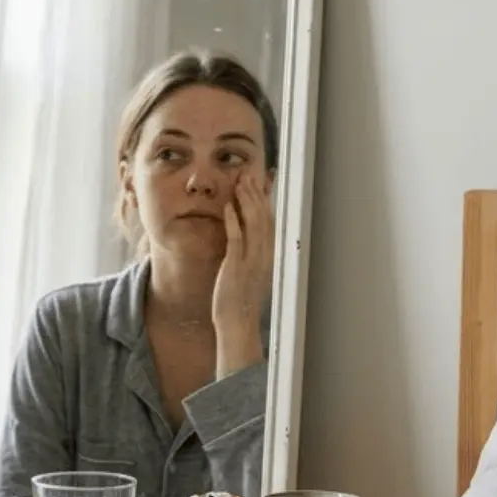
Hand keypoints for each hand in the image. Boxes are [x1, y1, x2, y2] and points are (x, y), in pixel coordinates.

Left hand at [211, 171, 273, 373]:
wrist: (237, 323)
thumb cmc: (238, 299)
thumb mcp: (247, 271)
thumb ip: (248, 252)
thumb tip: (244, 235)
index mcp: (267, 255)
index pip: (269, 220)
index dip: (265, 199)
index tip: (261, 180)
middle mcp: (264, 255)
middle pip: (264, 217)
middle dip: (257, 193)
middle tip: (249, 173)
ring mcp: (251, 261)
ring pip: (253, 224)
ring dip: (247, 201)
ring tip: (240, 182)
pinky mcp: (236, 267)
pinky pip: (236, 239)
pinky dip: (233, 221)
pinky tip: (227, 206)